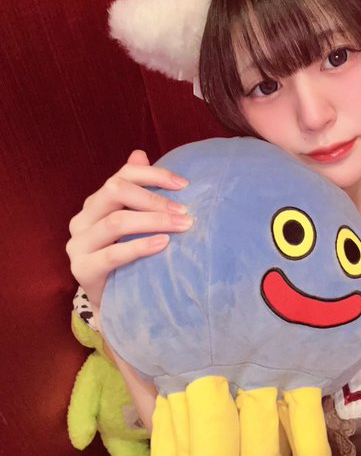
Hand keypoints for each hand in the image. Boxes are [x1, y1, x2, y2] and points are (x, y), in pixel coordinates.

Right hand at [66, 150, 192, 308]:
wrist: (115, 301)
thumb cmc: (130, 258)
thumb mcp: (136, 223)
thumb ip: (137, 191)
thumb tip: (140, 153)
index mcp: (96, 203)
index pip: (123, 175)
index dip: (154, 175)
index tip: (185, 185)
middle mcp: (82, 219)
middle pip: (115, 192)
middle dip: (155, 199)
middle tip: (186, 211)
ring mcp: (78, 245)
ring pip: (116, 221)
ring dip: (154, 221)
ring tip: (183, 226)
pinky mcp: (82, 270)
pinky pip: (112, 254)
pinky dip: (140, 246)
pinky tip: (163, 244)